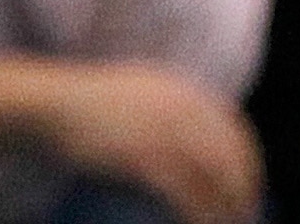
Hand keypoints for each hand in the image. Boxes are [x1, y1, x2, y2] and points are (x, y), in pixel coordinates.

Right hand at [20, 60, 262, 223]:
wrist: (51, 104)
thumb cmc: (90, 105)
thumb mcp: (139, 92)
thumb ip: (170, 107)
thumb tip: (199, 140)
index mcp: (180, 90)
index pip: (235, 130)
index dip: (248, 164)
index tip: (247, 191)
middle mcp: (178, 106)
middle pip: (230, 156)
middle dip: (243, 191)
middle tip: (241, 218)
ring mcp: (161, 129)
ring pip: (214, 177)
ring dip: (227, 208)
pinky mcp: (144, 154)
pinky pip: (186, 192)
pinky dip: (200, 213)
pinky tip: (198, 223)